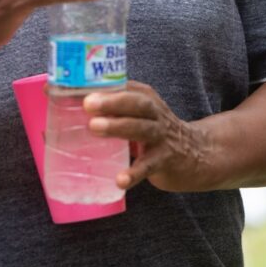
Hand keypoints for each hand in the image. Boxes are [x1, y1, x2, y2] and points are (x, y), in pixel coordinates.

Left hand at [84, 82, 209, 191]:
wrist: (196, 154)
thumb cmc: (154, 130)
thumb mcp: (138, 113)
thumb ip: (113, 108)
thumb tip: (69, 105)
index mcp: (144, 97)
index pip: (124, 86)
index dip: (102, 86)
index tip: (77, 86)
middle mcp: (154, 112)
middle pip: (136, 103)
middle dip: (112, 102)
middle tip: (87, 104)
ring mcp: (161, 136)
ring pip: (141, 128)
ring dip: (118, 127)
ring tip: (94, 128)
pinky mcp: (165, 160)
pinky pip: (148, 166)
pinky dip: (134, 173)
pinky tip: (120, 180)